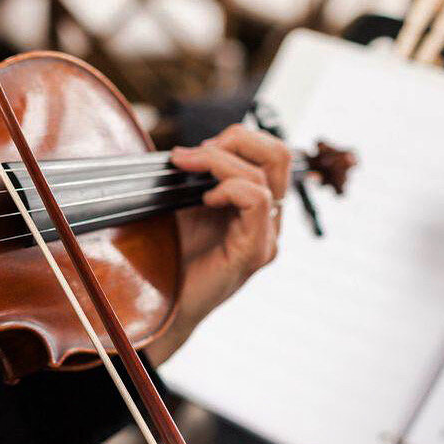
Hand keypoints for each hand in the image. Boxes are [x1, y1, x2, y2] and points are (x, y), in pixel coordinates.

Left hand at [145, 124, 289, 365]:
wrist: (163, 304)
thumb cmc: (173, 258)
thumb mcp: (186, 206)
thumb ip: (199, 178)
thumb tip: (191, 149)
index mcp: (258, 206)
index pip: (270, 152)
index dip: (236, 139)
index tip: (194, 151)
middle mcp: (271, 221)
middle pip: (280, 154)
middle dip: (236, 139)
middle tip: (195, 154)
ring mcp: (267, 238)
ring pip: (266, 174)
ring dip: (220, 162)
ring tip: (189, 169)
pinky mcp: (255, 253)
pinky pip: (258, 202)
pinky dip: (230, 189)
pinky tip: (205, 200)